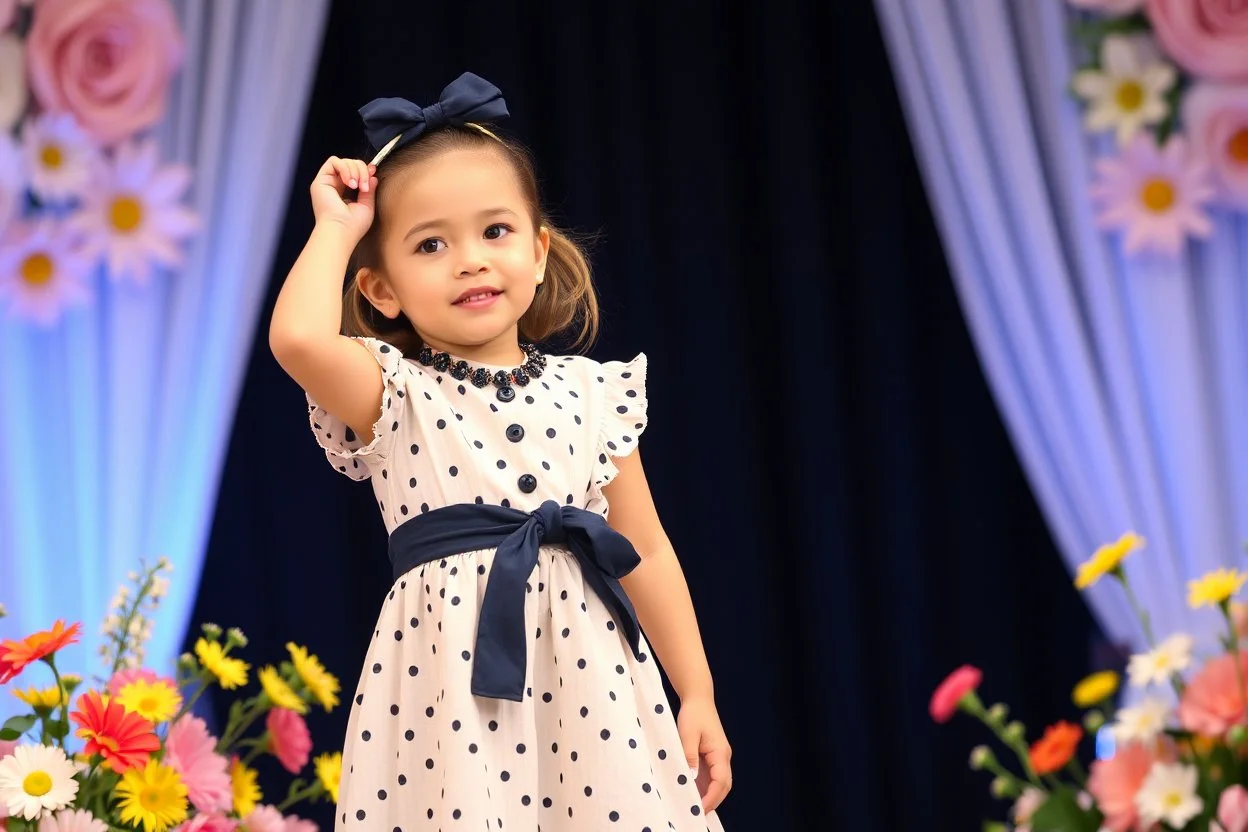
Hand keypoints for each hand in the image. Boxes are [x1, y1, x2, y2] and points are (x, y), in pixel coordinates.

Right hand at [310, 156, 376, 242]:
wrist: (341, 232)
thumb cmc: (353, 226)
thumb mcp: (367, 205)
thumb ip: (370, 189)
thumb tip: (373, 175)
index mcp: (344, 193)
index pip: (355, 173)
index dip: (365, 170)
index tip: (373, 173)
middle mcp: (334, 187)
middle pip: (350, 164)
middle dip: (362, 170)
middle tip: (364, 186)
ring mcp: (327, 183)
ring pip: (343, 161)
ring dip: (355, 170)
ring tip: (358, 186)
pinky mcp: (320, 180)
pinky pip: (333, 161)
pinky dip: (345, 168)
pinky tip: (349, 182)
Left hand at [676, 695, 731, 813]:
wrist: (698, 699)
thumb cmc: (693, 714)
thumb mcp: (687, 734)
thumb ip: (689, 755)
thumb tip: (690, 777)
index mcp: (720, 752)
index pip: (720, 781)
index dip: (712, 796)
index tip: (700, 807)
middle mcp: (723, 756)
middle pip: (724, 785)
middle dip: (713, 800)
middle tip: (698, 813)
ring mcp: (719, 756)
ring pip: (719, 782)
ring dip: (710, 795)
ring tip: (696, 806)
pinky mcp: (712, 755)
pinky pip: (712, 775)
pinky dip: (706, 787)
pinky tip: (695, 793)